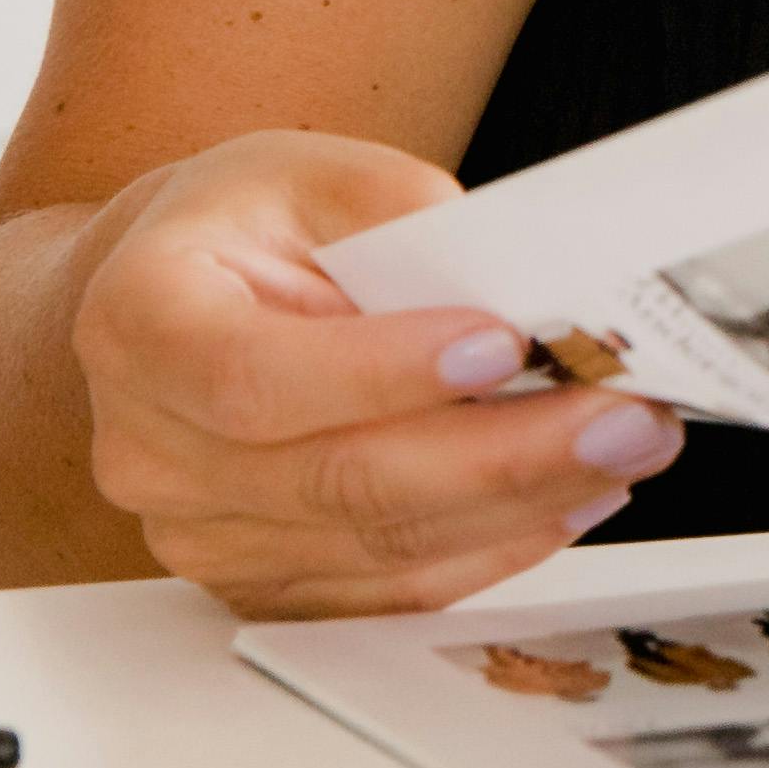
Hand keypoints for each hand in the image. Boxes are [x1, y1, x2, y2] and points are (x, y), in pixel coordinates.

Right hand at [60, 130, 679, 615]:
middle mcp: (150, 449)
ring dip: (520, 503)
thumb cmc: (247, 230)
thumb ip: (404, 219)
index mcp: (141, 324)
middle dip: (503, 453)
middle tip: (626, 413)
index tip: (503, 347)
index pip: (252, 378)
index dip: (380, 374)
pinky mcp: (261, 584)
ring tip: (626, 446)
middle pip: (336, 481)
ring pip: (377, 547)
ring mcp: (200, 533)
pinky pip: (387, 592)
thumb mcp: (316, 175)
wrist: (177, 307)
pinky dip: (491, 550)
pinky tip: (568, 497)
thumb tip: (523, 282)